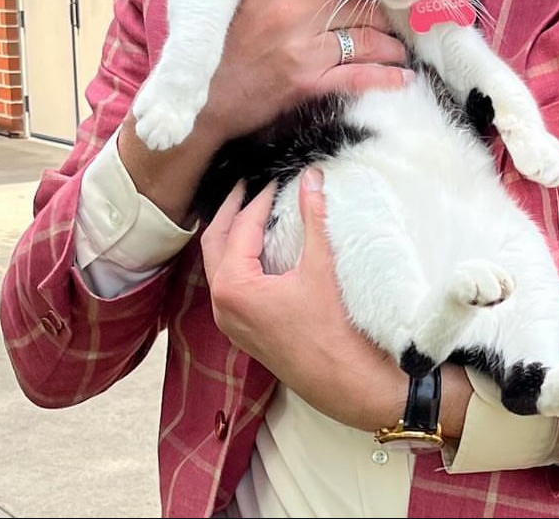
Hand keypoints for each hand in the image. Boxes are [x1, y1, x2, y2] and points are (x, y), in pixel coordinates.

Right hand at [196, 0, 412, 142]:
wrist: (206, 98)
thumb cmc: (228, 45)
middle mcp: (292, 7)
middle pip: (359, 6)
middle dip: (384, 19)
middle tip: (395, 28)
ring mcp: (301, 46)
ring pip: (367, 39)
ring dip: (391, 48)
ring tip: (399, 52)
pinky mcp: (307, 81)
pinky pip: (360, 76)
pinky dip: (387, 78)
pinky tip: (402, 78)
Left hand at [201, 170, 470, 436]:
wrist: (344, 381)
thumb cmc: (333, 328)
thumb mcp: (322, 266)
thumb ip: (314, 216)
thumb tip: (312, 177)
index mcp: (234, 287)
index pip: (242, 228)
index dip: (259, 199)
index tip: (277, 179)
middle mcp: (222, 304)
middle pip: (214, 243)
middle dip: (230, 211)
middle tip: (245, 185)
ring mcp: (230, 320)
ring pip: (218, 265)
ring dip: (230, 234)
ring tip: (249, 209)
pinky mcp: (242, 329)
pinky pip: (228, 284)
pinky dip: (236, 258)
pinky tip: (257, 247)